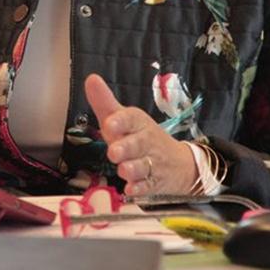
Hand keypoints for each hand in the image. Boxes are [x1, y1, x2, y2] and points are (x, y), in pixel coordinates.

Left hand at [84, 73, 196, 195]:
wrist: (179, 164)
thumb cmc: (141, 138)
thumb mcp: (125, 119)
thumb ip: (105, 103)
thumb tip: (91, 79)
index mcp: (138, 123)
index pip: (131, 118)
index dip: (121, 121)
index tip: (110, 124)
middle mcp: (146, 142)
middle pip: (138, 144)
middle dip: (126, 148)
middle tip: (114, 151)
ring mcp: (152, 163)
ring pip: (142, 166)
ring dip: (131, 169)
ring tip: (123, 169)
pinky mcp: (155, 183)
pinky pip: (148, 187)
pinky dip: (139, 189)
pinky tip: (131, 190)